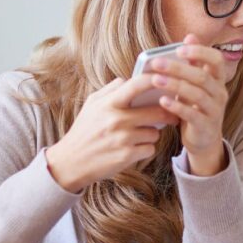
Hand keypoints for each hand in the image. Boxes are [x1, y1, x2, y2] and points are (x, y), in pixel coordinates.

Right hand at [45, 75, 177, 192]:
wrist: (71, 162)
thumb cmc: (84, 131)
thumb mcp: (91, 105)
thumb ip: (110, 90)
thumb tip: (128, 80)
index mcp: (109, 104)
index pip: (136, 85)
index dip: (154, 80)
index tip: (167, 81)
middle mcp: (117, 120)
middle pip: (157, 112)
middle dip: (167, 114)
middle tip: (171, 116)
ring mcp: (123, 138)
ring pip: (155, 133)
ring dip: (151, 134)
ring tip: (138, 136)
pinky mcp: (127, 156)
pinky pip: (150, 148)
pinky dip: (145, 149)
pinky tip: (133, 149)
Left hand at [150, 34, 229, 175]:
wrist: (204, 140)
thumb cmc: (196, 107)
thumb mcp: (195, 84)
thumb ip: (194, 62)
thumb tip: (189, 36)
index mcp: (218, 80)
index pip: (216, 60)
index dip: (200, 52)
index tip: (180, 48)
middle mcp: (220, 93)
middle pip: (202, 77)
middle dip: (178, 68)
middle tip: (156, 62)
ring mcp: (214, 111)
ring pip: (197, 95)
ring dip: (175, 85)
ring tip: (155, 80)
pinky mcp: (206, 126)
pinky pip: (192, 115)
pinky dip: (177, 107)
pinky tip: (162, 101)